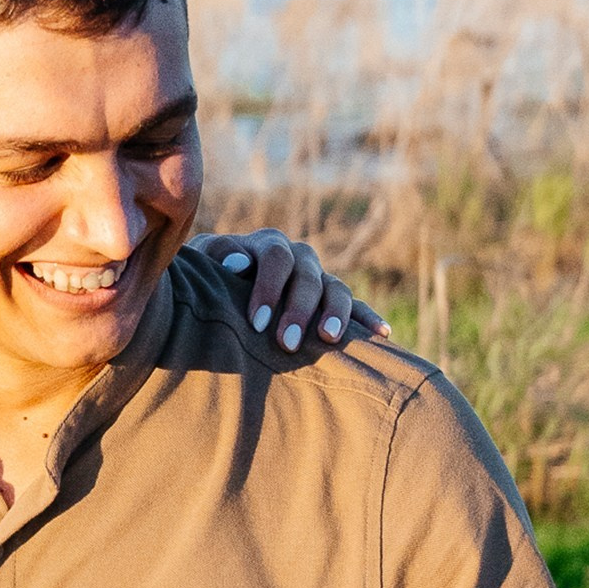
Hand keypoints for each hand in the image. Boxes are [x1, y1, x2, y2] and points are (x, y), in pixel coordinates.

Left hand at [208, 230, 384, 356]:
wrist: (220, 284)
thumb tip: (239, 263)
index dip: (268, 287)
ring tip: (328, 337)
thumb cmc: (209, 275)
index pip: (275, 257)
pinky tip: (383, 334)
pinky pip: (355, 306)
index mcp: (268, 244)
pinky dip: (368, 318)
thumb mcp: (204, 260)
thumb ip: (218, 255)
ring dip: (335, 312)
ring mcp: (318, 278)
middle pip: (307, 275)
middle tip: (285, 343)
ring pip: (336, 289)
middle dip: (298, 309)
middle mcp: (298, 258)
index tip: (257, 322)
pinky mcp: (330, 300)